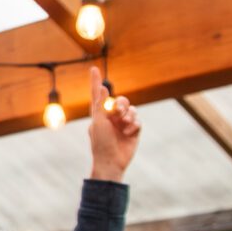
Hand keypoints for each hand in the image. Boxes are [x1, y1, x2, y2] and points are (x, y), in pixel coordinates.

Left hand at [88, 67, 140, 181]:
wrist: (111, 161)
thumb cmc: (101, 143)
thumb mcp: (98, 122)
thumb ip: (100, 105)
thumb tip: (102, 87)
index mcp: (99, 114)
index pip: (97, 95)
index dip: (95, 82)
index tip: (93, 69)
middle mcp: (111, 117)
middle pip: (120, 100)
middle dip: (121, 104)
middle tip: (118, 112)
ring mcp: (122, 124)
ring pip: (131, 109)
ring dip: (128, 116)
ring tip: (124, 126)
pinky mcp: (133, 131)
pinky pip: (138, 120)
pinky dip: (134, 125)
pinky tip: (128, 133)